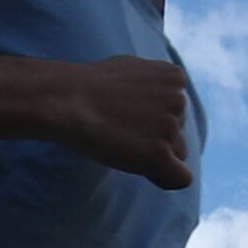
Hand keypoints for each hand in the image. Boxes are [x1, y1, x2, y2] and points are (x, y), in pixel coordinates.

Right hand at [40, 55, 195, 190]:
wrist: (67, 100)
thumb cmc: (88, 85)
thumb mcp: (129, 69)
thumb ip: (151, 82)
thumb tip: (155, 93)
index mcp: (174, 77)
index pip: (178, 109)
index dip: (154, 120)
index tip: (129, 119)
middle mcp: (179, 100)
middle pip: (179, 132)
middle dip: (156, 138)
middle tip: (122, 134)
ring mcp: (170, 127)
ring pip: (177, 154)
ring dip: (154, 155)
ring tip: (122, 144)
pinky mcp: (159, 154)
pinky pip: (180, 178)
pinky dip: (164, 178)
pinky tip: (144, 170)